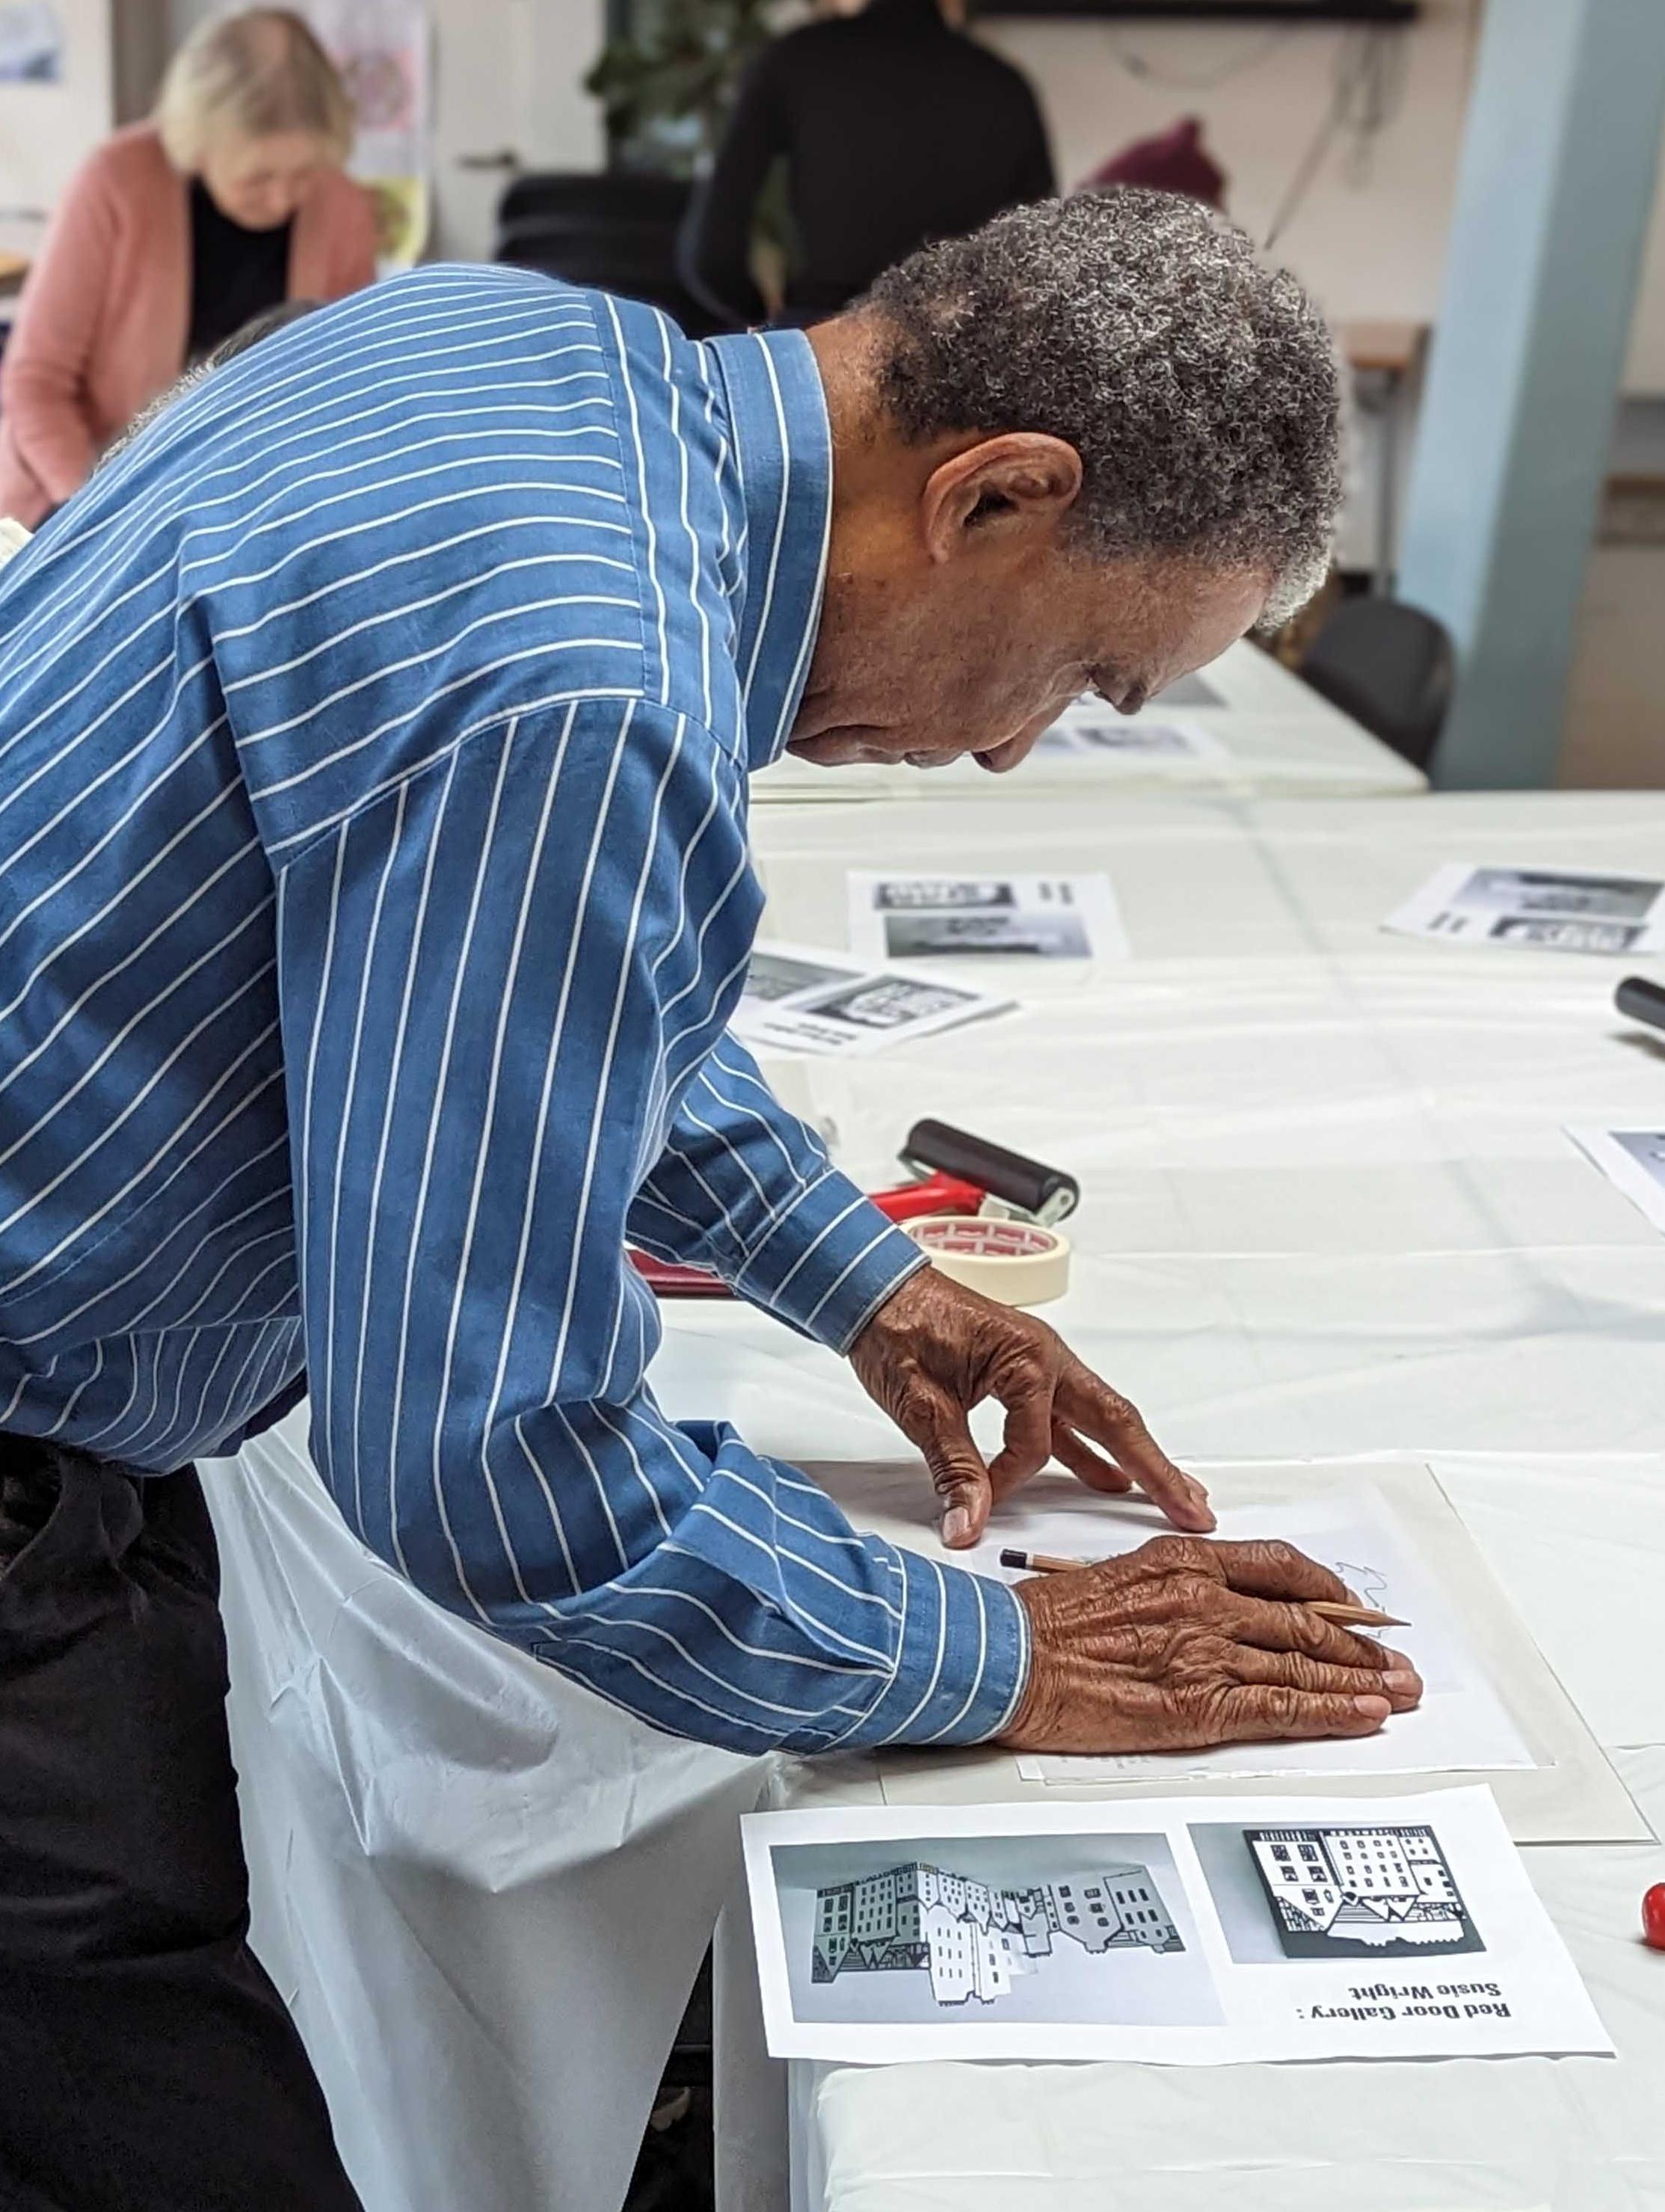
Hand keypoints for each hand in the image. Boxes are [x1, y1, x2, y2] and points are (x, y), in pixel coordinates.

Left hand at [847, 1265, 1213, 1547]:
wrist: (870, 1286)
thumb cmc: (893, 1326)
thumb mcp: (919, 1403)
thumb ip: (952, 1467)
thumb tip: (968, 1523)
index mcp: (1026, 1358)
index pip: (1037, 1442)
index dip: (1008, 1479)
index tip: (978, 1498)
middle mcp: (1045, 1356)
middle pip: (1115, 1421)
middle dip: (1157, 1470)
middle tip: (1195, 1509)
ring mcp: (1039, 1362)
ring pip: (1099, 1417)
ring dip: (1135, 1458)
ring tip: (1172, 1495)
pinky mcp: (1022, 1371)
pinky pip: (1067, 1416)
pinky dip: (1088, 1447)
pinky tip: (1103, 1476)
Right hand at [998, 1536, 1423, 1754]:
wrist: (1007, 1658)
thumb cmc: (1046, 1622)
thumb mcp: (1120, 1577)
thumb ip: (1175, 1585)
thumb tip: (1214, 1601)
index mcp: (1184, 1560)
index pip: (1281, 1567)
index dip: (1331, 1592)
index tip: (1357, 1610)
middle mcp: (1204, 1599)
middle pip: (1305, 1619)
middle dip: (1361, 1644)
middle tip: (1396, 1659)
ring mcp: (1206, 1651)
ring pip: (1305, 1664)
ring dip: (1362, 1680)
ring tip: (1399, 1690)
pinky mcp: (1199, 1705)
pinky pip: (1282, 1706)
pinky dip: (1332, 1711)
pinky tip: (1364, 1714)